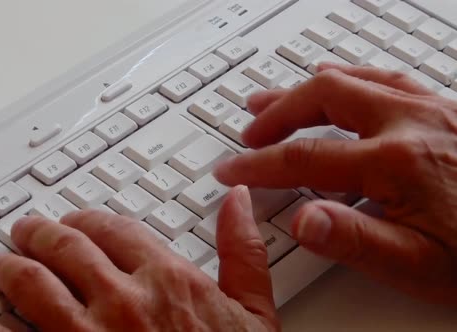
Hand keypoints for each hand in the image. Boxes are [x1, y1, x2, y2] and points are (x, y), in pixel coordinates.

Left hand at [0, 187, 279, 331]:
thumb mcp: (252, 314)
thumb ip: (242, 251)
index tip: (78, 222)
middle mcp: (122, 300)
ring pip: (27, 281)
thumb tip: (239, 202)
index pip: (113, 227)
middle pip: (65, 246)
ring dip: (4, 267)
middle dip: (38, 234)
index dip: (88, 219)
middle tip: (25, 233)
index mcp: (166, 278)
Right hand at [214, 63, 456, 304]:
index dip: (259, 164)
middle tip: (249, 130)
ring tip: (275, 96)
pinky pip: (387, 77)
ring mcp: (432, 109)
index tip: (233, 170)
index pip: (305, 156)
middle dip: (276, 112)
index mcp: (397, 162)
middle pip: (322, 97)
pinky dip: (351, 75)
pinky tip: (342, 79)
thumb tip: (302, 220)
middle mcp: (412, 123)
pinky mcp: (447, 109)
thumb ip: (354, 240)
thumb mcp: (419, 266)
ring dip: (305, 87)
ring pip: (353, 78)